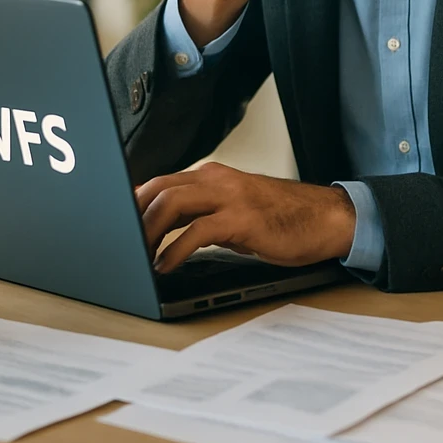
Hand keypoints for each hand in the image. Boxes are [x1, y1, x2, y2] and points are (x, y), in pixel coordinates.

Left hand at [136, 162, 356, 272]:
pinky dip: (175, 250)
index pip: (161, 182)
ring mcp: (229, 196)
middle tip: (120, 244)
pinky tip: (165, 266)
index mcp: (213, 176)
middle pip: (159, 189)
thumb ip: (203, 214)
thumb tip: (167, 231)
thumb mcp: (235, 210)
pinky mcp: (242, 219)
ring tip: (138, 257)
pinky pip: (197, 231)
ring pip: (172, 204)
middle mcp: (217, 179)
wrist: (325, 217)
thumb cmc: (282, 218)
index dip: (134, 202)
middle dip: (134, 216)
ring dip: (148, 233)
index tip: (116, 224)